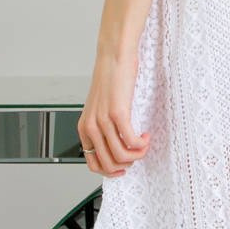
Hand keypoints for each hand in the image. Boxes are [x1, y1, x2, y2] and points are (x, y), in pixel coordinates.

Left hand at [77, 52, 149, 177]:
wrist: (113, 57)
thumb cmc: (110, 79)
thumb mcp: (100, 108)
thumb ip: (102, 127)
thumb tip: (116, 146)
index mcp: (84, 128)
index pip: (93, 163)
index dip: (111, 171)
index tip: (124, 166)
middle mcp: (90, 126)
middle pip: (108, 164)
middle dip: (127, 165)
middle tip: (137, 153)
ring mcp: (103, 121)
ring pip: (121, 156)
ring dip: (137, 155)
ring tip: (143, 144)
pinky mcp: (117, 113)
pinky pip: (131, 142)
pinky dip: (141, 144)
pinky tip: (145, 135)